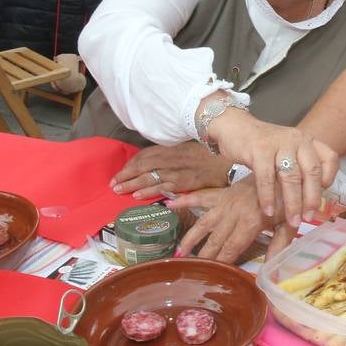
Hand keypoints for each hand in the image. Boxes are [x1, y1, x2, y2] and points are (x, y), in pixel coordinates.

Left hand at [110, 142, 230, 196]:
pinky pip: (164, 186)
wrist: (232, 161)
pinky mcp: (187, 181)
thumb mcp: (193, 153)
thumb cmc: (215, 158)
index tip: (120, 171)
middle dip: (126, 174)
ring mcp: (179, 169)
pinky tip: (138, 195)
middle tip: (112, 183)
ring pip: (150, 175)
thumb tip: (163, 168)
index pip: (147, 154)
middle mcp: (173, 158)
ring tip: (118, 190)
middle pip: (144, 164)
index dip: (132, 163)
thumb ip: (178, 159)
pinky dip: (149, 190)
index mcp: (174, 149)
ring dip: (132, 183)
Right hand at [173, 178, 287, 262]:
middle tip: (191, 272)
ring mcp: (225, 203)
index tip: (212, 275)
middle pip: (215, 240)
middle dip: (204, 256)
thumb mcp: (288, 223)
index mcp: (250, 222)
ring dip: (190, 238)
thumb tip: (271, 270)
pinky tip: (169, 205)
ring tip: (179, 254)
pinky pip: (201, 197)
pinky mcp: (222, 194)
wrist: (280, 170)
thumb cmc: (286, 199)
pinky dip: (185, 201)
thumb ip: (279, 245)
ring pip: (203, 223)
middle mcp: (233, 213)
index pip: (232, 247)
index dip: (222, 262)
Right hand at [206, 106, 339, 226]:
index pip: (330, 158)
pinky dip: (268, 197)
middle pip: (312, 171)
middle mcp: (298, 139)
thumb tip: (311, 199)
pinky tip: (268, 211)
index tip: (322, 196)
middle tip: (307, 218)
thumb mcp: (287, 153)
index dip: (329, 178)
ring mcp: (280, 143)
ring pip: (291, 177)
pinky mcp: (260, 148)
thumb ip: (300, 169)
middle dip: (311, 198)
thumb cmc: (263, 147)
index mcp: (308, 141)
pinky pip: (267, 177)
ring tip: (291, 220)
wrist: (235, 127)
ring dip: (292, 202)